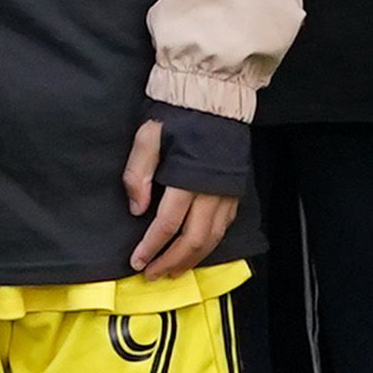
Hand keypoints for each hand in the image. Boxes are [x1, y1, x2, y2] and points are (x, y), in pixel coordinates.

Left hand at [121, 117, 234, 281]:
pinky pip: (224, 226)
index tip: (136, 261)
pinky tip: (197, 250)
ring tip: (172, 271)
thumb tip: (137, 209)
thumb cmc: (178, 114)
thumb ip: (138, 173)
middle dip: (172, 261)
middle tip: (152, 274)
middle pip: (193, 240)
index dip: (152, 247)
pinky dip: (210, 243)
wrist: (213, 97)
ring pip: (213, 238)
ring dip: (192, 259)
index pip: (168, 224)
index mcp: (188, 179)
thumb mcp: (148, 135)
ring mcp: (227, 193)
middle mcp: (212, 192)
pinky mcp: (235, 190)